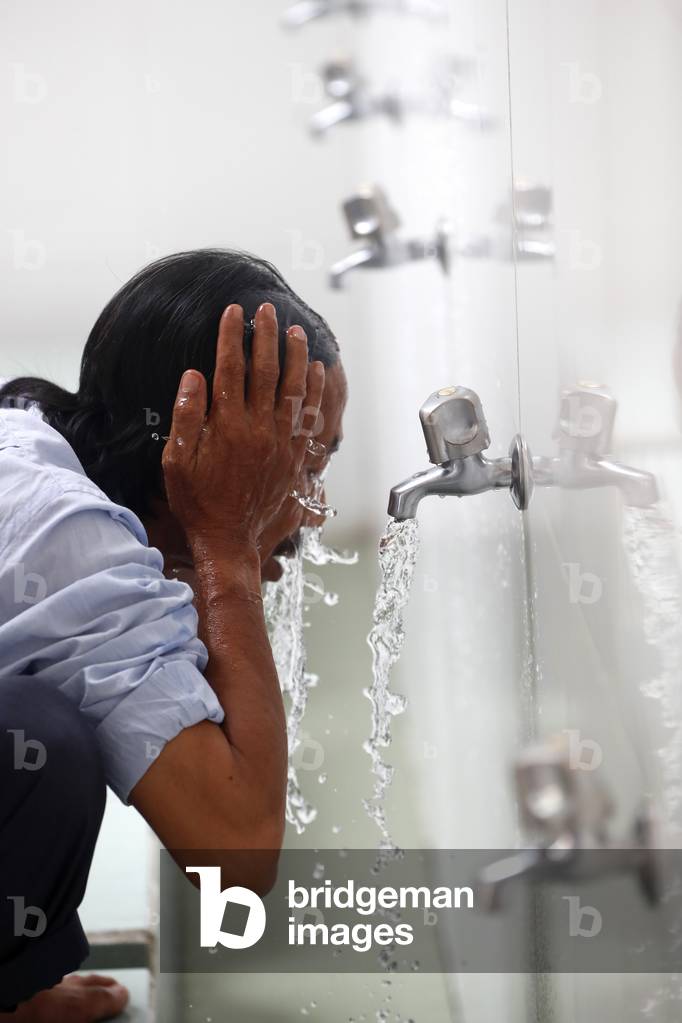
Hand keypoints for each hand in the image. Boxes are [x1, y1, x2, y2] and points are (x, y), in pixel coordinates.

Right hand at [162, 302, 324, 553]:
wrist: (229, 540)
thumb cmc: (198, 502)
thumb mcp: (176, 461)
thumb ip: (186, 416)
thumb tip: (194, 375)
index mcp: (227, 426)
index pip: (230, 369)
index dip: (230, 337)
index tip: (232, 312)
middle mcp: (258, 430)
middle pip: (265, 371)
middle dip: (266, 336)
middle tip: (267, 311)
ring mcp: (280, 443)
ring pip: (293, 390)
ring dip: (296, 357)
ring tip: (297, 331)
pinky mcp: (294, 457)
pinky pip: (309, 417)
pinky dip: (315, 391)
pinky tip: (317, 371)